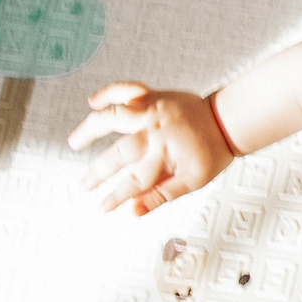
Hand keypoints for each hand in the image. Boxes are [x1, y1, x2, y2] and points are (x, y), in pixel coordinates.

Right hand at [67, 83, 235, 214]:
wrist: (228, 120)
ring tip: (74, 142)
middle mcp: (155, 131)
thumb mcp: (194, 180)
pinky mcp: (154, 95)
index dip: (116, 196)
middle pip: (119, 153)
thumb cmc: (211, 152)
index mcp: (164, 154)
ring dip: (90, 129)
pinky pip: (127, 88)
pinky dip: (109, 92)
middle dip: (98, 172)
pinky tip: (92, 101)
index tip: (101, 207)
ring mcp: (153, 110)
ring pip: (114, 117)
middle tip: (83, 185)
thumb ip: (162, 196)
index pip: (134, 181)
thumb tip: (133, 213)